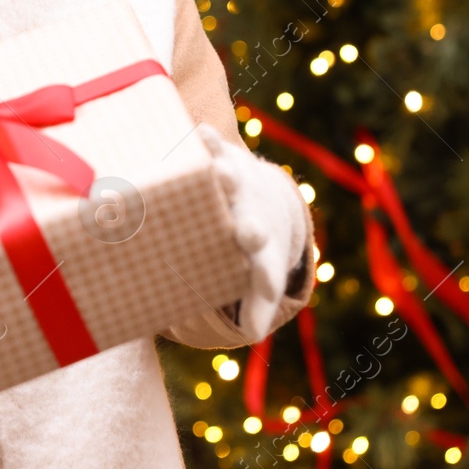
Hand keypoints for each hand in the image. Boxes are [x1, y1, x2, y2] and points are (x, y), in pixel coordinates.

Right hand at [197, 124, 309, 343]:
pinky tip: (201, 135)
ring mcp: (241, 190)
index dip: (264, 282)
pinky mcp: (225, 160)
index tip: (262, 290)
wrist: (266, 199)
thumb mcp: (259, 278)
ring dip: (227, 180)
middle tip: (249, 232)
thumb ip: (257, 304)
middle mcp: (252, 219)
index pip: (265, 272)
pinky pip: (216, 150)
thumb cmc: (253, 249)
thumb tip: (256, 333)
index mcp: (260, 255)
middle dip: (250, 230)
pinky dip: (210, 144)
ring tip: (220, 174)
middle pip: (252, 226)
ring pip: (234, 184)